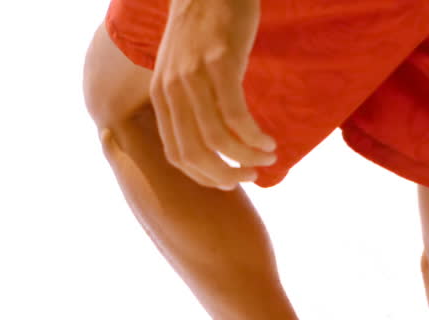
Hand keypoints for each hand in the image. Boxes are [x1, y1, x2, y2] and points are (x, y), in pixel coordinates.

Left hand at [151, 0, 277, 189]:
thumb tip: (214, 140)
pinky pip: (235, 115)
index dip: (205, 176)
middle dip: (225, 175)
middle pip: (195, 153)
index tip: (230, 182)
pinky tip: (268, 142)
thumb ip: (190, 101)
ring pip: (216, 139)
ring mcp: (194, 77)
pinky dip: (253, 137)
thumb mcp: (184, 68)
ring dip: (244, 158)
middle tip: (251, 178)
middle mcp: (171, 90)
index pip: (177, 154)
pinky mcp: (219, 63)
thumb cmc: (204, 29)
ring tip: (267, 159)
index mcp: (161, 97)